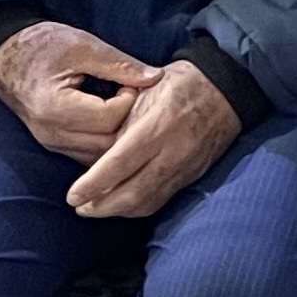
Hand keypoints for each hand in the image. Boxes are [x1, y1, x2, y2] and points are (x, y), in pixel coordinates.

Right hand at [0, 19, 161, 157]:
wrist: (5, 56)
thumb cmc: (42, 46)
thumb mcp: (82, 45)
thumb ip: (120, 64)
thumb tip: (156, 78)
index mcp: (55, 108)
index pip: (109, 118)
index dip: (129, 100)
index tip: (131, 82)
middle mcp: (52, 134)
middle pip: (108, 144)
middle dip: (130, 123)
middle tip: (137, 98)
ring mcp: (52, 144)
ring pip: (101, 156)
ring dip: (120, 136)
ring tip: (127, 108)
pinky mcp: (55, 146)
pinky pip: (90, 155)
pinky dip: (108, 143)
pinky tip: (116, 121)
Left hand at [67, 58, 246, 218]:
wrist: (224, 91)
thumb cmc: (178, 85)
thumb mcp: (143, 92)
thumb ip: (119, 124)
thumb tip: (94, 155)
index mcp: (156, 127)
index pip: (118, 165)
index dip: (92, 185)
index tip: (72, 195)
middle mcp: (172, 152)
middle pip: (132, 193)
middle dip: (101, 206)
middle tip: (79, 207)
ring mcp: (184, 167)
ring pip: (146, 202)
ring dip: (117, 211)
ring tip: (95, 209)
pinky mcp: (191, 176)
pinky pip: (161, 200)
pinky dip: (138, 207)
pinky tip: (122, 205)